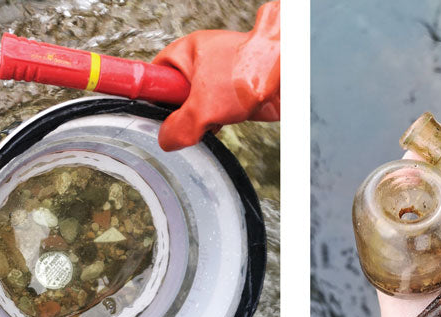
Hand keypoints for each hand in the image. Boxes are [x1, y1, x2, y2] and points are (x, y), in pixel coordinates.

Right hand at [151, 1, 279, 151]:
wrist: (290, 77)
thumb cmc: (252, 71)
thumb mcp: (203, 106)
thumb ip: (179, 127)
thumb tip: (167, 140)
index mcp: (187, 51)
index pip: (156, 73)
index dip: (153, 94)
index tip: (151, 112)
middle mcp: (203, 62)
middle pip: (177, 95)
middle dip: (182, 114)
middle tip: (188, 121)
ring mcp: (220, 78)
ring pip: (198, 108)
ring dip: (204, 121)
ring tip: (213, 121)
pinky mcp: (236, 94)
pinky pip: (218, 113)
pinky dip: (221, 123)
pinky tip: (226, 124)